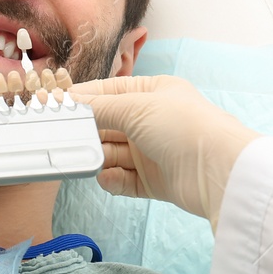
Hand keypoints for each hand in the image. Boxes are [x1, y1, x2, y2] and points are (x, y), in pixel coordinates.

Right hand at [68, 75, 259, 230]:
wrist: (218, 171)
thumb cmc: (183, 126)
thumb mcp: (136, 107)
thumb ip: (100, 107)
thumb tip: (72, 103)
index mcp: (153, 92)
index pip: (109, 92)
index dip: (82, 99)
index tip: (53, 106)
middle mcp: (153, 120)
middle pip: (108, 125)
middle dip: (88, 132)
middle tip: (64, 138)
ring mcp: (154, 152)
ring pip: (113, 154)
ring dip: (99, 157)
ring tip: (87, 160)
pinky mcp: (156, 181)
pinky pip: (125, 180)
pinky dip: (114, 179)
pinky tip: (108, 177)